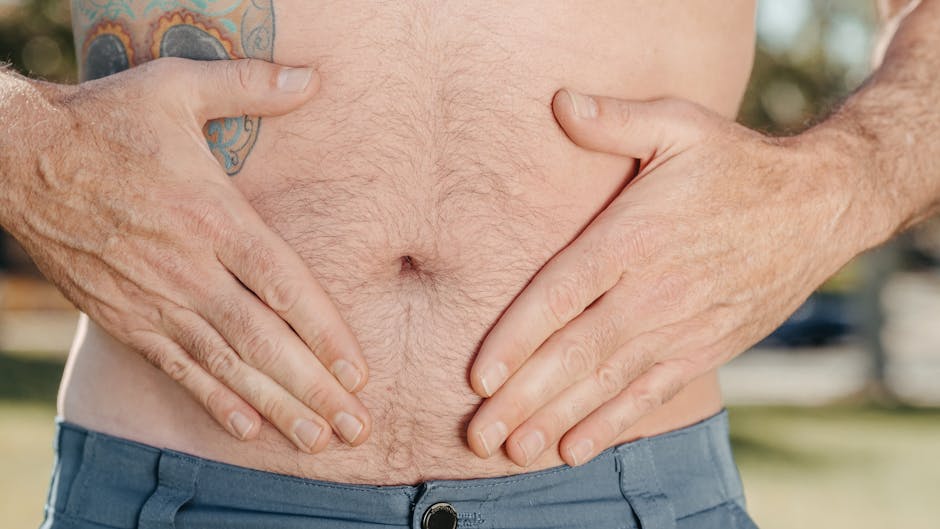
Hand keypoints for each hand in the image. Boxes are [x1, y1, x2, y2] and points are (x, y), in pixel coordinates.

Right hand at [1, 58, 371, 451]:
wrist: (19, 158)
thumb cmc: (108, 122)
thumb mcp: (178, 87)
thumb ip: (249, 85)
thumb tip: (311, 78)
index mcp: (212, 217)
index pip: (283, 285)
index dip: (324, 333)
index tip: (359, 372)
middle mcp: (189, 269)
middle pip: (263, 340)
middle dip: (313, 389)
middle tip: (356, 428)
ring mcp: (154, 299)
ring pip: (225, 365)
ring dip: (275, 407)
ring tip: (318, 439)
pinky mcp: (124, 318)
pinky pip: (176, 368)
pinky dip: (213, 400)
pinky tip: (247, 430)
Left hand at [467, 89, 869, 466]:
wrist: (818, 207)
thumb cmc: (736, 165)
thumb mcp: (679, 126)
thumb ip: (616, 120)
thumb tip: (560, 101)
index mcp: (634, 238)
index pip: (560, 295)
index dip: (516, 339)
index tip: (478, 375)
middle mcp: (653, 291)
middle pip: (575, 354)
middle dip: (523, 398)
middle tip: (478, 436)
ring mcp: (681, 327)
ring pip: (607, 383)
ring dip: (556, 420)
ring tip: (513, 453)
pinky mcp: (705, 349)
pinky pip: (650, 394)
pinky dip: (611, 423)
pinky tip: (574, 448)